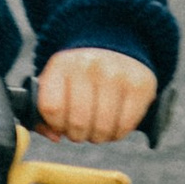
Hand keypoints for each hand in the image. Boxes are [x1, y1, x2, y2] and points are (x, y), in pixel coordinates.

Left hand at [36, 47, 155, 145]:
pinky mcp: (140, 86)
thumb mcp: (56, 82)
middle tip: (81, 131)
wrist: (115, 46)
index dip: (55, 124)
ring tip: (97, 129)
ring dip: (98, 137)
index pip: (51, 108)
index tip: (60, 124)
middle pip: (78, 122)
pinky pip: (125, 126)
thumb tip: (55, 136)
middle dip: (77, 135)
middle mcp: (89, 66)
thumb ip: (44, 112)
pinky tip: (113, 126)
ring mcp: (117, 74)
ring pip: (102, 128)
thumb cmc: (80, 75)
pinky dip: (117, 134)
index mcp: (62, 64)